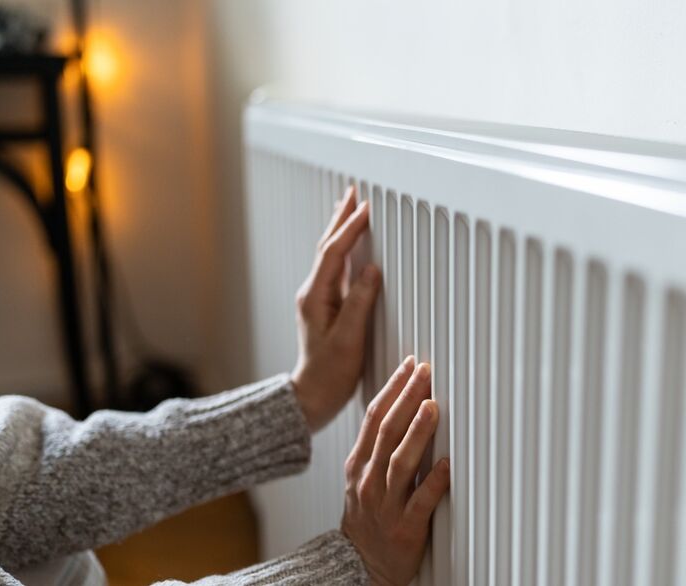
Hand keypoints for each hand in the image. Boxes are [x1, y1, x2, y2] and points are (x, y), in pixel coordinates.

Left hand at [291, 186, 380, 431]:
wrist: (313, 396)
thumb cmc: (330, 373)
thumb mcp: (348, 339)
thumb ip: (360, 302)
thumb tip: (372, 270)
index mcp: (316, 296)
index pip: (334, 252)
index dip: (350, 228)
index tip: (367, 208)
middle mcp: (314, 292)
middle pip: (328, 246)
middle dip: (341, 218)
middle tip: (353, 192)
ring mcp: (319, 298)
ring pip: (330, 254)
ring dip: (341, 230)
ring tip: (350, 208)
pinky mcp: (326, 306)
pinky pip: (336, 267)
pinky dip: (344, 249)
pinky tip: (351, 246)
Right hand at [341, 357, 450, 585]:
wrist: (358, 566)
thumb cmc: (368, 517)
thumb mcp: (362, 477)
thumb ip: (379, 445)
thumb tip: (403, 405)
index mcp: (359, 464)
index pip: (375, 418)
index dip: (392, 389)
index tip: (411, 365)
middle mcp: (369, 481)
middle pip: (387, 432)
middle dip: (406, 398)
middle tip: (425, 372)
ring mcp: (385, 505)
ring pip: (400, 463)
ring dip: (417, 433)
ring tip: (431, 407)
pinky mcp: (405, 529)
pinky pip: (420, 503)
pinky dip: (434, 482)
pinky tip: (448, 465)